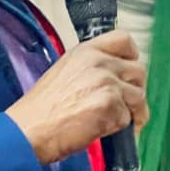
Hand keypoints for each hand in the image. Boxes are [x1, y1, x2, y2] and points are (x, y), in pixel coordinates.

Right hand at [5, 30, 147, 164]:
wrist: (30, 130)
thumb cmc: (41, 109)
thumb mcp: (64, 72)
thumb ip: (90, 68)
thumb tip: (113, 76)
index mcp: (85, 51)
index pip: (124, 39)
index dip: (131, 57)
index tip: (129, 71)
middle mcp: (97, 62)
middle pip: (138, 70)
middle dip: (135, 90)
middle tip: (126, 106)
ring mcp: (106, 82)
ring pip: (139, 96)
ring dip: (132, 112)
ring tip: (116, 123)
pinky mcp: (110, 105)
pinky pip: (129, 118)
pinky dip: (121, 128)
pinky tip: (103, 131)